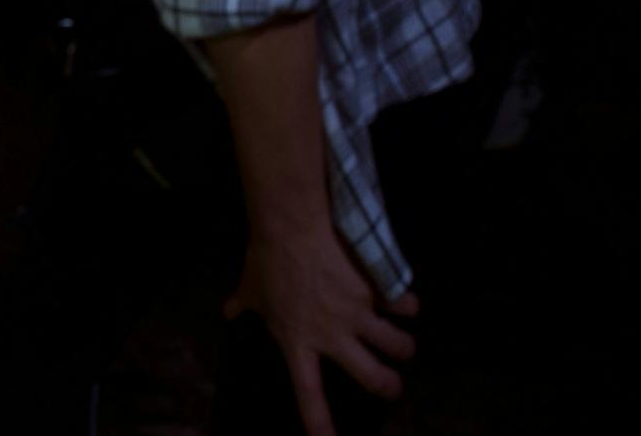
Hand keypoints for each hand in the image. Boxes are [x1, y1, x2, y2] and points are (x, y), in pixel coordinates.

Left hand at [225, 221, 417, 435]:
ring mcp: (356, 314)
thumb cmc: (267, 260)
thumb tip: (230, 312)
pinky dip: (410, 307)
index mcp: (298, 341)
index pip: (308, 394)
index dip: (321, 424)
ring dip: (404, 348)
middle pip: (373, 378)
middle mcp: (331, 335)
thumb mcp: (251, 289)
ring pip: (398, 347)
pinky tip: (406, 305)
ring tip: (402, 346)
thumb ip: (243, 306)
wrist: (290, 226)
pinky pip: (406, 306)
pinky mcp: (373, 290)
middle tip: (391, 384)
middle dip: (390, 386)